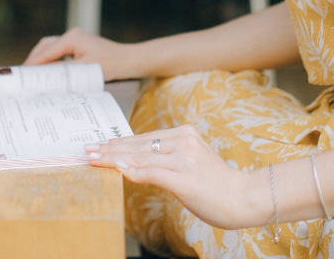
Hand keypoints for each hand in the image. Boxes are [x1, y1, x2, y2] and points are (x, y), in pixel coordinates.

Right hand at [24, 28, 137, 80]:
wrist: (129, 61)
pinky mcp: (78, 44)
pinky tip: (45, 69)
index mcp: (72, 38)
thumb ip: (62, 72)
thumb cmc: (110, 65)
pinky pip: (58, 50)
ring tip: (30, 72)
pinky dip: (49, 58)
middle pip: (45, 46)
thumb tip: (43, 77)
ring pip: (50, 46)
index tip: (22, 75)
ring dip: (40, 58)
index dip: (33, 64)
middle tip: (22, 74)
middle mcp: (71, 35)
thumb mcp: (84, 70)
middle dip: (33, 60)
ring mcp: (75, 38)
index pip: (46, 52)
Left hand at [84, 126, 259, 230]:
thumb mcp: (190, 164)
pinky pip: (154, 172)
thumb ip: (166, 159)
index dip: (118, 143)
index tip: (98, 145)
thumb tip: (135, 161)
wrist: (246, 198)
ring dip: (114, 158)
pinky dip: (134, 171)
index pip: (143, 138)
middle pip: (138, 144)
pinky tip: (119, 170)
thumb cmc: (218, 185)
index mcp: (184, 134)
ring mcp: (185, 158)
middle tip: (87, 150)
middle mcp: (183, 141)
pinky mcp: (186, 177)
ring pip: (141, 156)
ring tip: (94, 159)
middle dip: (110, 148)